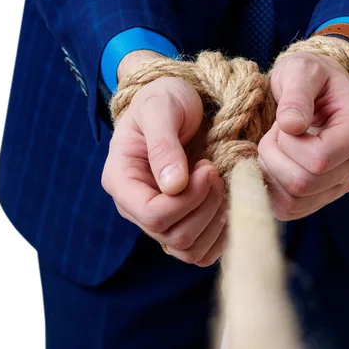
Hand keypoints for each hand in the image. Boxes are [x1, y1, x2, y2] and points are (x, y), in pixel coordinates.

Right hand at [102, 51, 227, 265]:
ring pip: (189, 250)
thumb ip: (163, 144)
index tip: (208, 168)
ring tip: (221, 184)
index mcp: (122, 180)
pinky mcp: (181, 221)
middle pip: (173, 236)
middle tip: (216, 171)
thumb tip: (173, 186)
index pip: (152, 214)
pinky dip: (221, 233)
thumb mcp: (160, 108)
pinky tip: (227, 202)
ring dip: (215, 220)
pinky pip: (202, 250)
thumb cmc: (164, 98)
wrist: (177, 101)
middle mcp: (136, 207)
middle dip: (205, 206)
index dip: (187, 200)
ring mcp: (159, 218)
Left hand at [258, 48, 348, 220]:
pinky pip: (289, 210)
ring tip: (275, 144)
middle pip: (303, 183)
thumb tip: (292, 126)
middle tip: (275, 131)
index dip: (288, 143)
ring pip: (293, 201)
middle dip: (274, 155)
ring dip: (270, 171)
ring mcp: (341, 184)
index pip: (319, 159)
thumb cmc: (309, 76)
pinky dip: (270, 187)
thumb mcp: (301, 70)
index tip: (285, 121)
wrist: (314, 88)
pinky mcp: (322, 196)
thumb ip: (297, 94)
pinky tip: (273, 161)